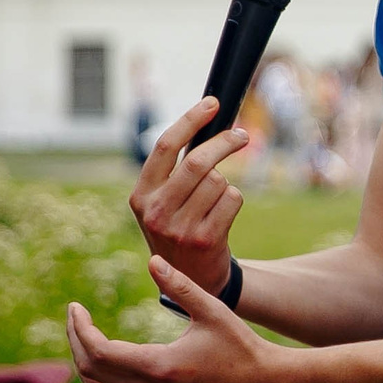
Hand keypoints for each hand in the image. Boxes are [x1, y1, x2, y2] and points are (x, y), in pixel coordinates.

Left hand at [66, 256, 287, 382]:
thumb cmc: (241, 345)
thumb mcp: (213, 309)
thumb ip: (180, 285)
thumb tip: (151, 260)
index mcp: (159, 367)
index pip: (99, 352)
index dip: (80, 329)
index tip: (76, 307)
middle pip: (91, 372)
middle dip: (76, 342)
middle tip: (76, 317)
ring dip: (85, 365)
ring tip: (85, 338)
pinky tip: (105, 369)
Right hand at [127, 98, 248, 292]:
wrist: (190, 279)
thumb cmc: (179, 228)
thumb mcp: (164, 202)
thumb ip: (177, 169)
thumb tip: (208, 121)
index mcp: (141, 195)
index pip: (165, 146)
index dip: (191, 120)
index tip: (212, 103)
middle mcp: (155, 211)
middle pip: (197, 161)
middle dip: (225, 142)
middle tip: (241, 136)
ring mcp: (179, 228)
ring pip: (218, 181)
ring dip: (226, 183)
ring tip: (216, 201)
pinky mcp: (204, 240)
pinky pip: (232, 199)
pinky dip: (234, 199)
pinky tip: (222, 216)